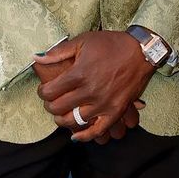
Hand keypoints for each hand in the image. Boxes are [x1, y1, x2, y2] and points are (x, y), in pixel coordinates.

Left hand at [34, 31, 153, 142]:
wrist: (141, 51)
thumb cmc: (111, 44)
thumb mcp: (83, 41)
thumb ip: (58, 52)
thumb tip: (36, 57)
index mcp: (79, 74)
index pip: (49, 92)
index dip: (42, 92)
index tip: (44, 90)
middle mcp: (89, 91)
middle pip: (58, 108)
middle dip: (50, 105)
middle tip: (52, 101)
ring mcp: (103, 104)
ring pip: (74, 121)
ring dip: (63, 120)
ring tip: (61, 115)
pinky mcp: (115, 111)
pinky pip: (98, 130)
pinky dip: (85, 136)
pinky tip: (76, 136)